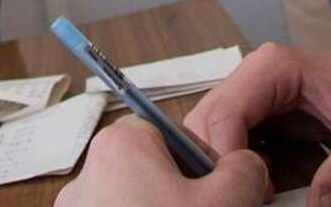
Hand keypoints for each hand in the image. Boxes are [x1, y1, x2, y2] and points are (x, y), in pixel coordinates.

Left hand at [54, 115, 269, 206]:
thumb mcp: (230, 200)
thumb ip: (244, 168)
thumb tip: (244, 167)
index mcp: (119, 147)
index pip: (164, 131)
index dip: (197, 157)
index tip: (215, 186)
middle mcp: (87, 179)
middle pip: (146, 171)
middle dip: (180, 194)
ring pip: (131, 204)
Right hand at [187, 43, 330, 206]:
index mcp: (272, 67)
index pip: (222, 116)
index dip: (225, 161)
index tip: (248, 196)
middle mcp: (253, 78)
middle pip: (205, 127)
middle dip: (216, 168)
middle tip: (243, 199)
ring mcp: (253, 99)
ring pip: (210, 139)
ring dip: (222, 172)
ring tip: (251, 197)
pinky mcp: (259, 121)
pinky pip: (230, 149)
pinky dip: (236, 173)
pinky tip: (258, 192)